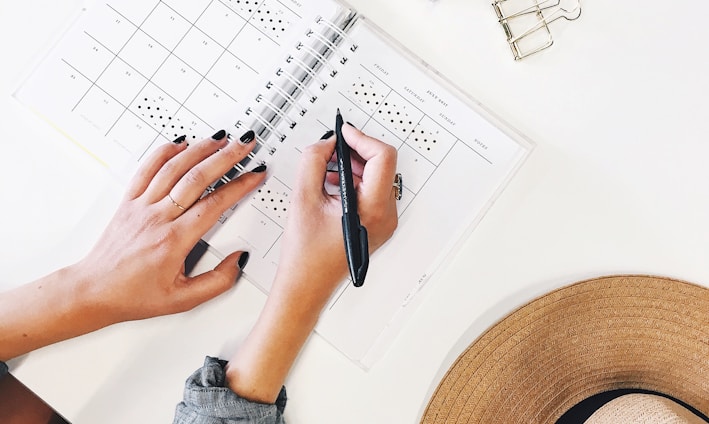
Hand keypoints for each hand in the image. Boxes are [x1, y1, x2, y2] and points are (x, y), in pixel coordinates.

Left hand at [0, 130, 267, 360]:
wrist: (94, 291)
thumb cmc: (134, 296)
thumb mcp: (184, 300)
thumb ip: (218, 281)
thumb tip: (238, 259)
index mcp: (174, 241)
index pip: (214, 204)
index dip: (239, 186)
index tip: (255, 174)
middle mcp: (157, 218)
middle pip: (196, 178)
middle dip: (226, 157)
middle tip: (244, 144)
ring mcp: (141, 206)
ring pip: (173, 168)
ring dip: (199, 149)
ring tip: (220, 138)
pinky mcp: (128, 202)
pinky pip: (146, 168)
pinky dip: (164, 151)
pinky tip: (180, 143)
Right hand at [225, 126, 398, 402]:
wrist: (306, 286)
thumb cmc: (305, 255)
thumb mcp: (303, 198)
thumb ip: (313, 161)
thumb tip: (326, 142)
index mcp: (373, 210)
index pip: (383, 157)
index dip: (361, 139)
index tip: (343, 133)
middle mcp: (386, 216)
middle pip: (382, 165)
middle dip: (356, 152)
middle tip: (331, 148)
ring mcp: (384, 221)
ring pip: (377, 177)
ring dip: (353, 166)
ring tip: (327, 169)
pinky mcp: (377, 223)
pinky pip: (372, 191)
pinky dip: (353, 181)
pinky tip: (332, 184)